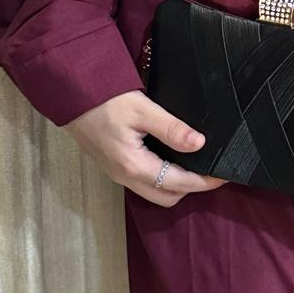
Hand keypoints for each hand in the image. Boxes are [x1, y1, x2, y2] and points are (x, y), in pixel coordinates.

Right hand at [65, 90, 227, 206]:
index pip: (179, 183)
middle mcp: (125, 176)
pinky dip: (163, 177)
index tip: (224, 174)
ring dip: (177, 184)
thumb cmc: (103, 100)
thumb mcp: (142, 109)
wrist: (69, 95)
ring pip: (154, 192)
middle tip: (211, 169)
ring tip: (196, 164)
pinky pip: (144, 182)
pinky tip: (172, 158)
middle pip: (167, 197)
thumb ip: (171, 128)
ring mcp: (117, 173)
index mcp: (134, 165)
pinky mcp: (114, 165)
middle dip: (192, 187)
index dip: (205, 182)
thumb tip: (199, 143)